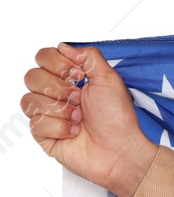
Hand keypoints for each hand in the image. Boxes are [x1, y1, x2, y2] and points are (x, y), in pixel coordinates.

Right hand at [20, 43, 157, 196]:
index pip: (43, 57)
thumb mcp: (109, 79)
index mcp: (70, 78)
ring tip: (79, 117)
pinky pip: (35, 123)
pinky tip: (74, 132)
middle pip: (31, 77)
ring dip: (60, 109)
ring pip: (29, 100)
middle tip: (79, 98)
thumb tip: (65, 47)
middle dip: (58, 88)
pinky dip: (59, 127)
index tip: (78, 75)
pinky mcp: (43, 134)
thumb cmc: (118, 117)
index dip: (56, 64)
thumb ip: (88, 57)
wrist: (120, 149)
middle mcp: (56, 94)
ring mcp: (47, 114)